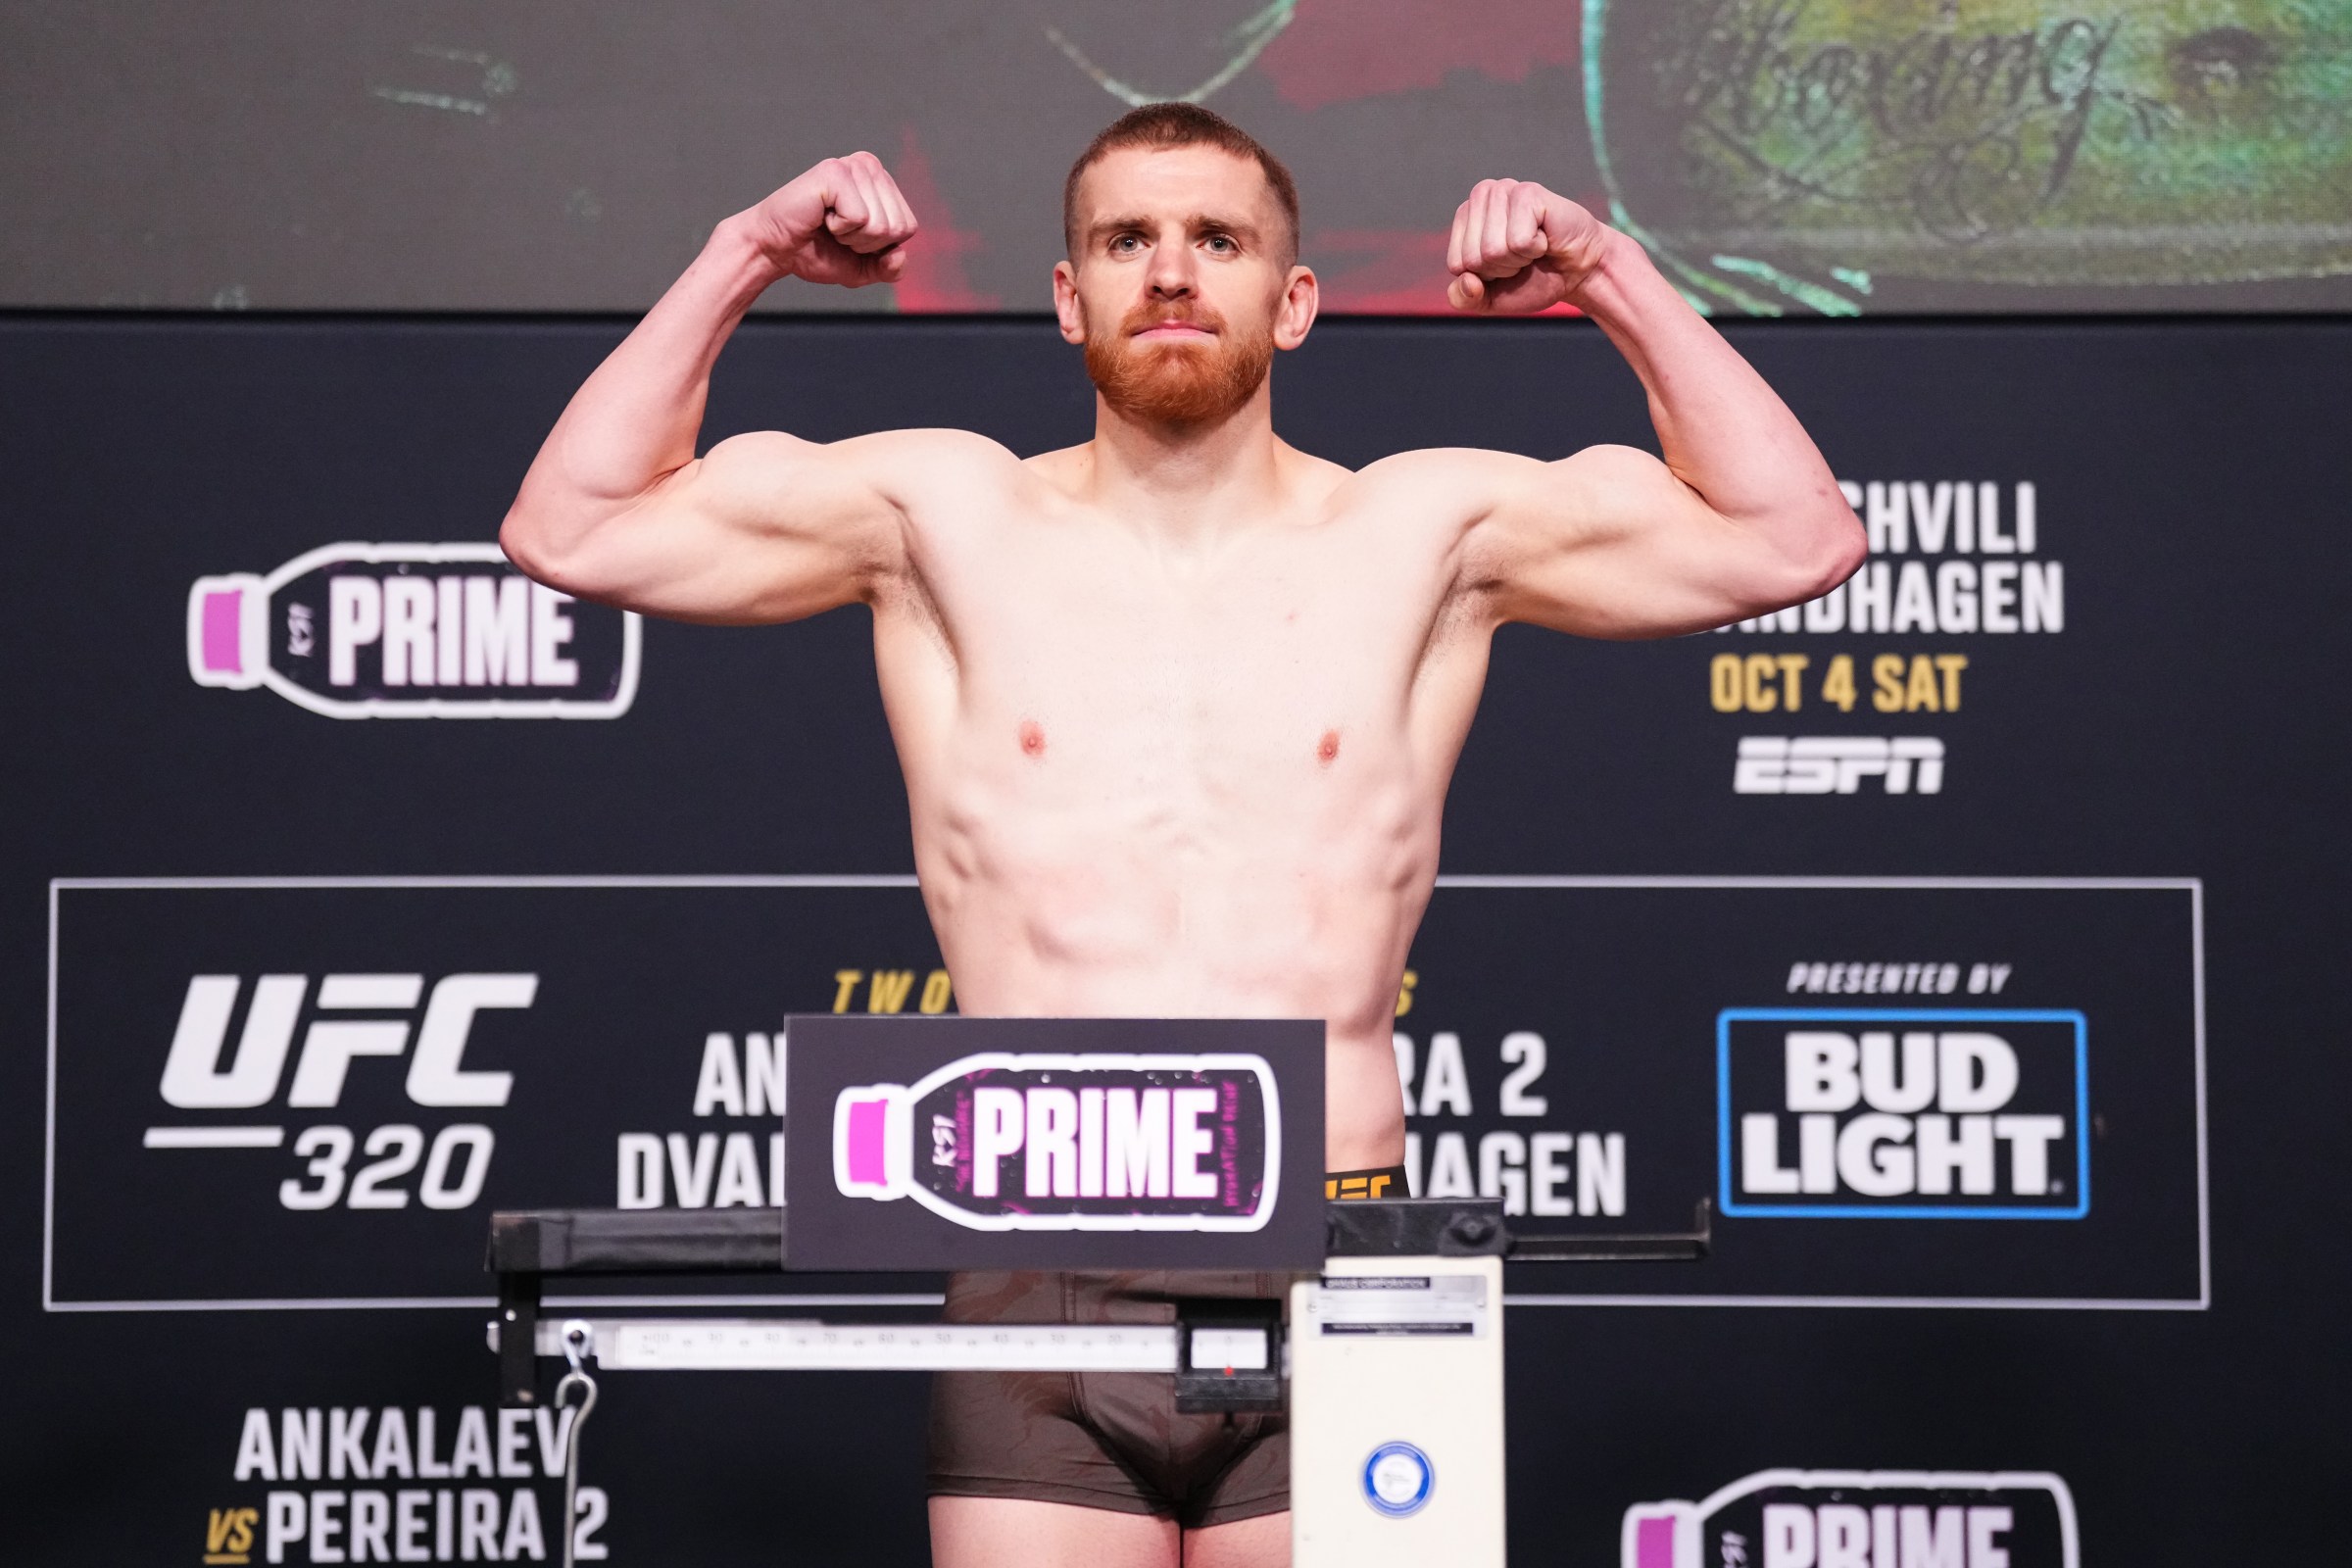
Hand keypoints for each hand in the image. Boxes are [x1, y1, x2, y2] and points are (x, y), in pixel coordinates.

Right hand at [738, 151, 919, 286]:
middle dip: (867, 244)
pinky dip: (840, 229)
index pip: (908, 227)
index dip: (880, 247)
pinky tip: (821, 216)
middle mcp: (870, 166)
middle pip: (898, 227)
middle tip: (837, 232)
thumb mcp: (862, 267)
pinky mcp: (835, 172)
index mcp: (882, 182)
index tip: (850, 237)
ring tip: (828, 223)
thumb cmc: (816, 251)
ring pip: (881, 225)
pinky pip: (859, 218)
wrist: (775, 249)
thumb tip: (899, 256)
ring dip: (852, 237)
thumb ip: (889, 268)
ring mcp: (853, 165)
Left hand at [1444, 179, 1611, 313]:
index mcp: (1465, 217)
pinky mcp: (1527, 193)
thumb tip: (1468, 282)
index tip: (1506, 265)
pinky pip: (1518, 241)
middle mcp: (1480, 196)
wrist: (1579, 271)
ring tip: (1534, 246)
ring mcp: (1503, 190)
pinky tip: (1545, 237)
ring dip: (1519, 258)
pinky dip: (1535, 249)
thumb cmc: (1534, 278)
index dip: (1484, 277)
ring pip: (1493, 250)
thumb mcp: (1491, 298)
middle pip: (1473, 258)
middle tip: (1524, 255)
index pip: (1457, 264)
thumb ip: (1464, 298)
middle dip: (1502, 268)